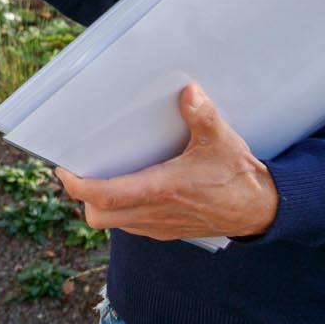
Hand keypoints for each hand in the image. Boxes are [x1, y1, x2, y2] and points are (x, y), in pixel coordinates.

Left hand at [57, 85, 278, 240]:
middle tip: (80, 171)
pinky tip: (130, 187)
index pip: (106, 196)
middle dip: (83, 197)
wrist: (261, 210)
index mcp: (163, 190)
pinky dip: (121, 210)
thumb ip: (203, 115)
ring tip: (102, 176)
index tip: (63, 170)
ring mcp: (160, 226)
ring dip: (102, 204)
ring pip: (113, 223)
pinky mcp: (167, 231)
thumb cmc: (238, 176)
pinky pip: (131, 226)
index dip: (78, 186)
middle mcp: (155, 213)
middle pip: (98, 216)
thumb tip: (189, 92)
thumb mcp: (223, 141)